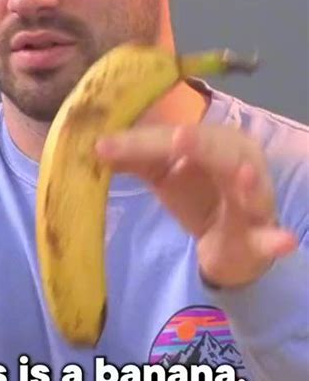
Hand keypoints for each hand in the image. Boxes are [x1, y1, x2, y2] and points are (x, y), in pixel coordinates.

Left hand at [96, 123, 297, 287]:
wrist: (230, 242)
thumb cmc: (199, 195)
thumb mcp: (163, 174)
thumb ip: (136, 158)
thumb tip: (96, 146)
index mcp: (214, 142)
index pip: (175, 137)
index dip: (142, 141)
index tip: (103, 147)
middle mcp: (240, 163)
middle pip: (218, 151)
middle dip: (199, 146)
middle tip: (178, 138)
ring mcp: (254, 201)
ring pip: (252, 190)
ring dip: (248, 184)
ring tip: (244, 176)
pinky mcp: (260, 237)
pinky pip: (269, 238)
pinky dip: (276, 240)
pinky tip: (284, 241)